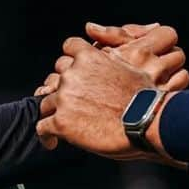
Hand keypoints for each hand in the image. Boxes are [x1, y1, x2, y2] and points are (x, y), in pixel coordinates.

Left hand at [36, 27, 184, 157]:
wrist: (147, 120)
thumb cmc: (144, 97)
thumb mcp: (131, 68)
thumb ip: (112, 63)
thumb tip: (111, 63)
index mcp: (89, 58)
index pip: (69, 47)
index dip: (71, 60)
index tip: (74, 70)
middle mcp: (72, 75)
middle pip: (55, 78)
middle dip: (62, 89)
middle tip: (70, 103)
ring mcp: (63, 98)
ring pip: (46, 103)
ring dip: (55, 112)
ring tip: (62, 125)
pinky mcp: (60, 122)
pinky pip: (42, 128)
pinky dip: (46, 135)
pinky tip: (52, 141)